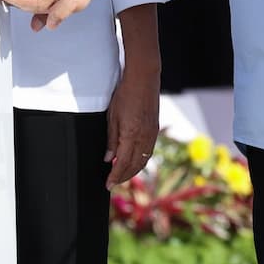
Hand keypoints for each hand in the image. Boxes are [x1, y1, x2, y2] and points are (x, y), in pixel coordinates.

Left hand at [103, 68, 160, 186]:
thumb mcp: (112, 117)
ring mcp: (151, 135)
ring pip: (143, 161)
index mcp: (131, 135)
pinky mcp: (155, 130)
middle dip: (123, 177)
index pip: (122, 164)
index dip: (115, 176)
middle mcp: (144, 138)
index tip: (108, 184)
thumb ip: (111, 140)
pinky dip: (140, 161)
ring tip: (122, 175)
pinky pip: (148, 152)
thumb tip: (108, 158)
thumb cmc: (125, 94)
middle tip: (113, 182)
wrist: (144, 79)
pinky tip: (134, 161)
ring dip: (133, 171)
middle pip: (134, 166)